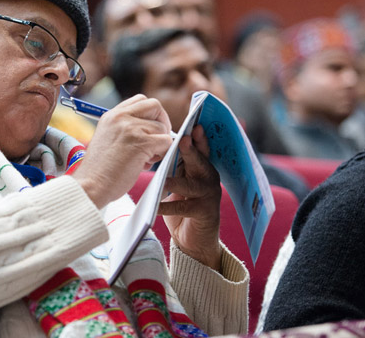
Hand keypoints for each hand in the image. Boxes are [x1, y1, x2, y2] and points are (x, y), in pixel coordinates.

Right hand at [71, 95, 172, 208]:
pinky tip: (147, 163)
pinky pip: (166, 141)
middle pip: (154, 105)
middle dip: (162, 122)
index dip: (150, 114)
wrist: (91, 185)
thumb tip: (150, 129)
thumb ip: (125, 129)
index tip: (149, 129)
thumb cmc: (100, 170)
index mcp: (111, 115)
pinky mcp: (142, 142)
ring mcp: (131, 128)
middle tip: (156, 140)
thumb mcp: (107, 139)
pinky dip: (162, 153)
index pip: (140, 100)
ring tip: (146, 158)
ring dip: (159, 144)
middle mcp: (121, 117)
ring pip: (162, 127)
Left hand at [158, 124, 221, 270]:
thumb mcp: (179, 181)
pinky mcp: (204, 213)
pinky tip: (156, 205)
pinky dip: (168, 207)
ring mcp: (209, 196)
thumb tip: (159, 144)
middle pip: (199, 161)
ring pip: (192, 185)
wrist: (193, 239)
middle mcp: (209, 178)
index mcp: (202, 167)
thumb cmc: (182, 205)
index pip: (200, 149)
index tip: (192, 125)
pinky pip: (184, 208)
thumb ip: (175, 165)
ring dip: (176, 181)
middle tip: (183, 140)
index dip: (197, 137)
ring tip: (163, 180)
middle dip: (191, 150)